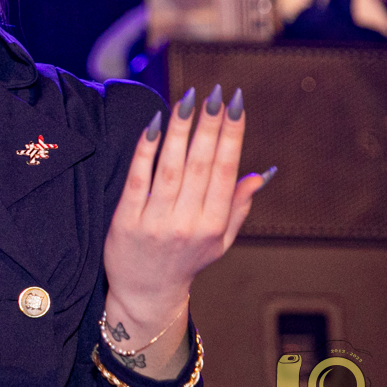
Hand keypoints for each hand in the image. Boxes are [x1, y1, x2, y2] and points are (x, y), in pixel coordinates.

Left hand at [102, 86, 271, 376]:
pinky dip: (146, 150)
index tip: (236, 104)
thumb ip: (238, 207)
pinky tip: (154, 124)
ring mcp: (156, 222)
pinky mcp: (127, 221)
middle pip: (201, 165)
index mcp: (214, 225)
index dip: (232, 135)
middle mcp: (188, 223)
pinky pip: (138, 179)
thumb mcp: (220, 241)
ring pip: (172, 167)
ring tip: (188, 99)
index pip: (225, 171)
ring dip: (181, 130)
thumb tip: (260, 173)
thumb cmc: (185, 261)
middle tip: (215, 93)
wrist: (145, 293)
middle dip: (210, 125)